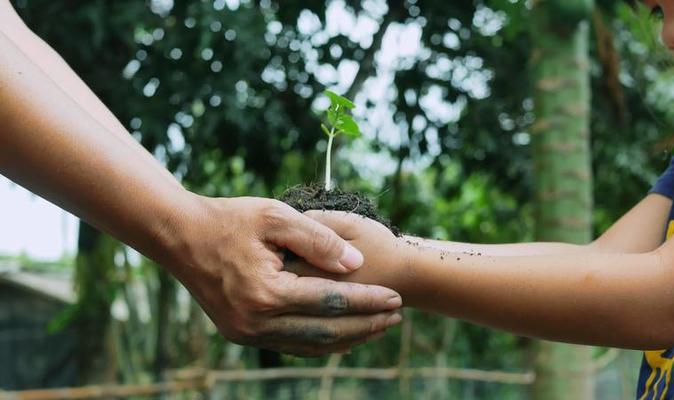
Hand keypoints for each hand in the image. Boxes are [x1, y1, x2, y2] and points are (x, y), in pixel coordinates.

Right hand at [164, 195, 402, 356]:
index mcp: (266, 292)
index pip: (331, 301)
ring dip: (347, 338)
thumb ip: (318, 239)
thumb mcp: (275, 216)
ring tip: (377, 328)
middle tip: (396, 317)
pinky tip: (342, 335)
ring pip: (310, 345)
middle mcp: (255, 321)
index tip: (396, 297)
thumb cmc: (229, 219)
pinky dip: (320, 342)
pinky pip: (290, 344)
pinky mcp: (241, 334)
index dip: (367, 300)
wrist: (179, 236)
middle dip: (365, 325)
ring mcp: (246, 332)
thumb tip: (356, 261)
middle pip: (325, 331)